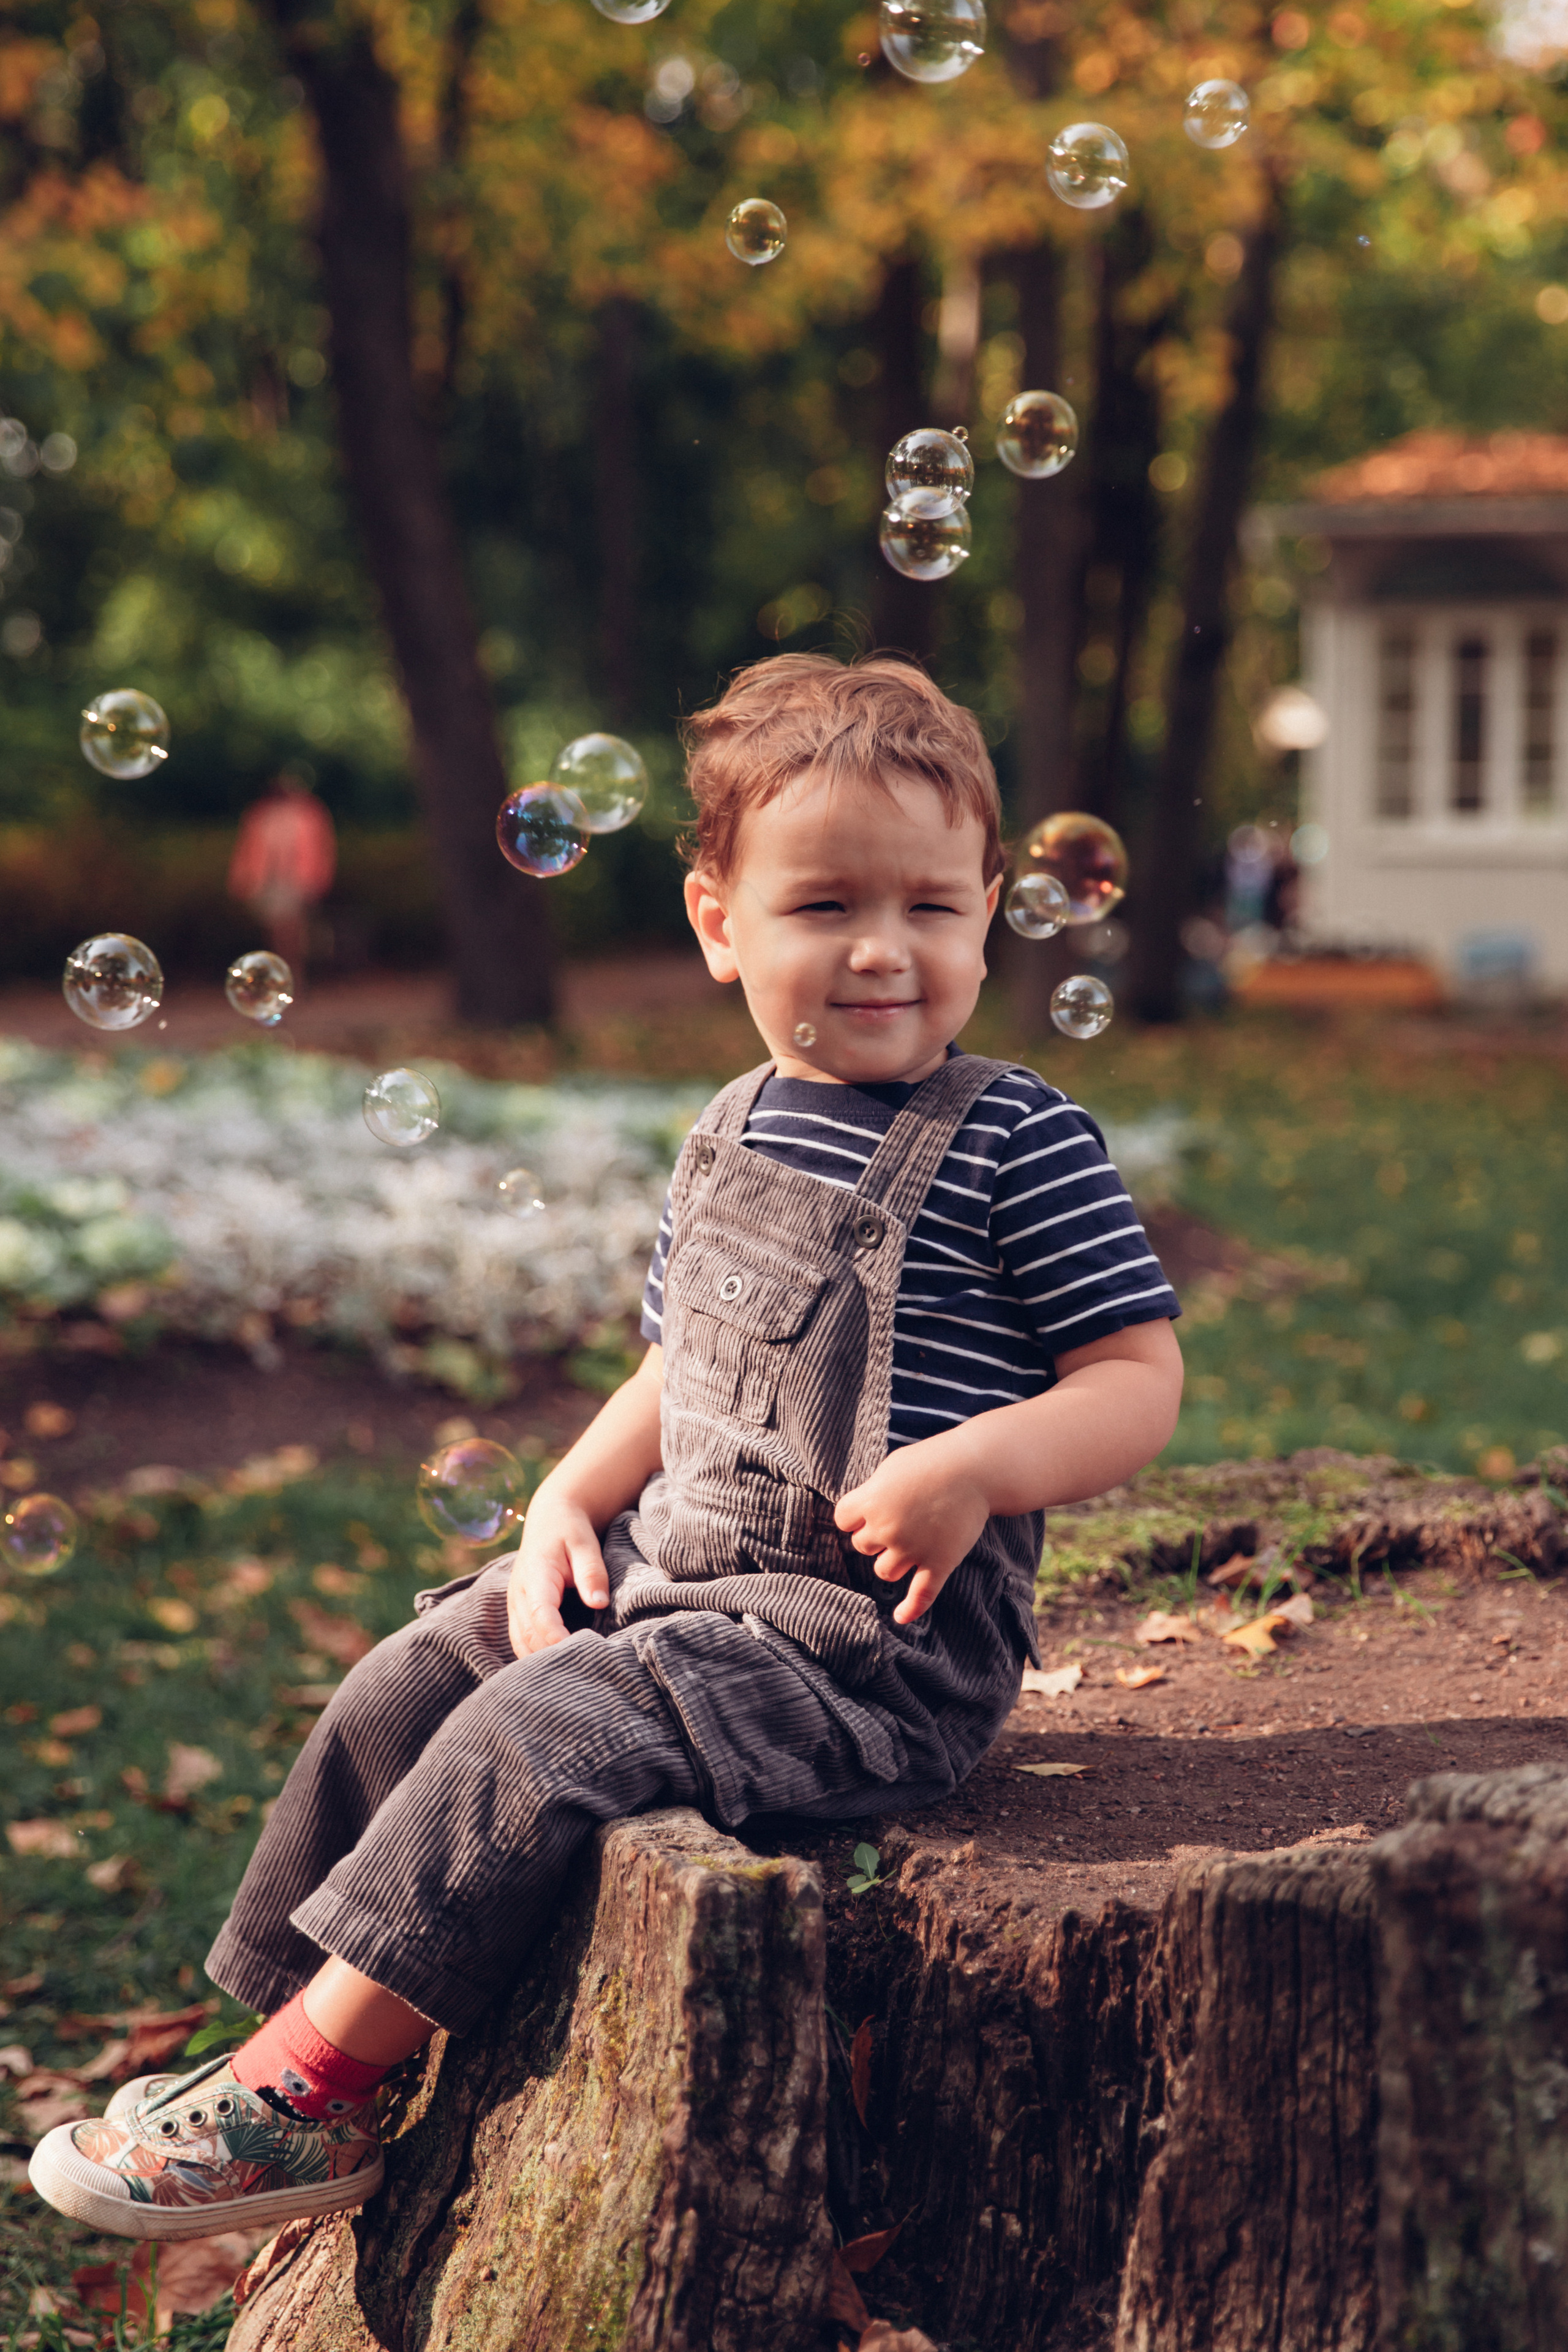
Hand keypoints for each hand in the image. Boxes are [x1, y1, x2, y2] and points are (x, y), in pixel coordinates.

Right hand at [506, 1487, 609, 1657]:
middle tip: (582, 1671)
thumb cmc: (570, 1531)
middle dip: (551, 1656)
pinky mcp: (517, 1611)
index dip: (557, 1639)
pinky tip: (556, 1664)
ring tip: (570, 1674)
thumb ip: (591, 1572)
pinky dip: (534, 1654)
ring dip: (540, 1661)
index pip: (541, 1616)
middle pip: (528, 1636)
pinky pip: (520, 1640)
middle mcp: (518, 1594)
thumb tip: (598, 1602)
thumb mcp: (585, 1544)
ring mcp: (515, 1604)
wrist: (550, 1518)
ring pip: (520, 1643)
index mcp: (535, 1576)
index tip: (580, 1653)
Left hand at [833, 1439, 990, 1625]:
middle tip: (898, 1518)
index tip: (868, 1509)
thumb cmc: (932, 1461)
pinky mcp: (939, 1563)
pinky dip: (911, 1609)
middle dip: (875, 1536)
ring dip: (890, 1561)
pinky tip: (901, 1617)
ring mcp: (914, 1549)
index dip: (855, 1515)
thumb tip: (862, 1511)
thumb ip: (873, 1491)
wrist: (976, 1470)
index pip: (843, 1519)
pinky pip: (921, 1594)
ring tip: (905, 1546)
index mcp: (872, 1501)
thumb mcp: (892, 1467)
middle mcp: (888, 1529)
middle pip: (862, 1546)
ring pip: (884, 1571)